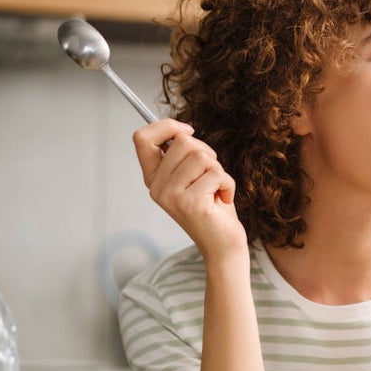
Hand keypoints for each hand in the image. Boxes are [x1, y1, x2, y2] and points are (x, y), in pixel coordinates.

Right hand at [132, 119, 245, 260]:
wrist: (223, 244)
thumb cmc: (212, 207)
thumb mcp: (192, 175)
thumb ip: (182, 155)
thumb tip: (180, 130)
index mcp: (153, 178)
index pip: (142, 138)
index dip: (167, 126)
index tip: (188, 130)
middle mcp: (156, 187)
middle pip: (182, 141)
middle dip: (207, 152)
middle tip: (211, 176)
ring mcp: (171, 196)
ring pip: (201, 156)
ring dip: (218, 171)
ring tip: (216, 190)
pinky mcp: (190, 203)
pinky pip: (216, 173)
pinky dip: (228, 184)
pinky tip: (222, 200)